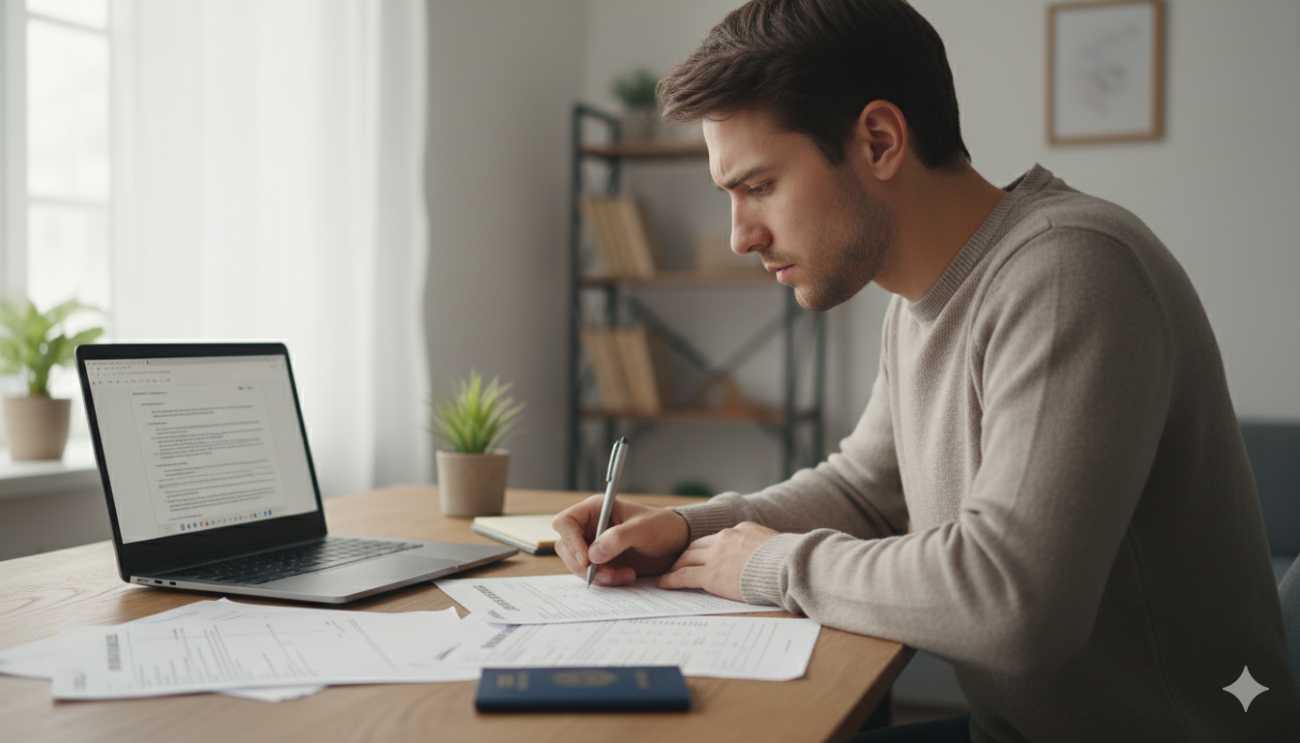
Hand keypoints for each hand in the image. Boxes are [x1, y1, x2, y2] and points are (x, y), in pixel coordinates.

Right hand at [551, 495, 689, 585]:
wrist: (676, 544)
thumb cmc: (662, 527)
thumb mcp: (642, 529)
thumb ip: (618, 538)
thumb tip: (593, 554)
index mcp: (595, 509)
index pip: (565, 522)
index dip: (571, 541)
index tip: (587, 560)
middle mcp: (589, 526)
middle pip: (566, 548)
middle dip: (585, 565)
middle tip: (608, 573)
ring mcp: (593, 545)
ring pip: (577, 565)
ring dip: (598, 575)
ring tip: (624, 575)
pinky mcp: (601, 562)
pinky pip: (591, 575)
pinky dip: (605, 580)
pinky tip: (627, 576)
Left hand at [657, 521, 777, 601]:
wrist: (788, 566)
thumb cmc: (791, 560)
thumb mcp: (777, 544)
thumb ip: (764, 547)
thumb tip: (771, 556)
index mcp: (741, 530)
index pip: (717, 538)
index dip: (706, 547)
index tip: (701, 553)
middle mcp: (725, 538)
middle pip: (697, 546)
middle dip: (687, 554)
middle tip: (678, 562)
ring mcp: (716, 556)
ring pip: (687, 558)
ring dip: (677, 565)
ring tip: (669, 572)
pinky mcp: (710, 575)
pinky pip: (684, 576)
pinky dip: (671, 579)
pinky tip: (663, 583)